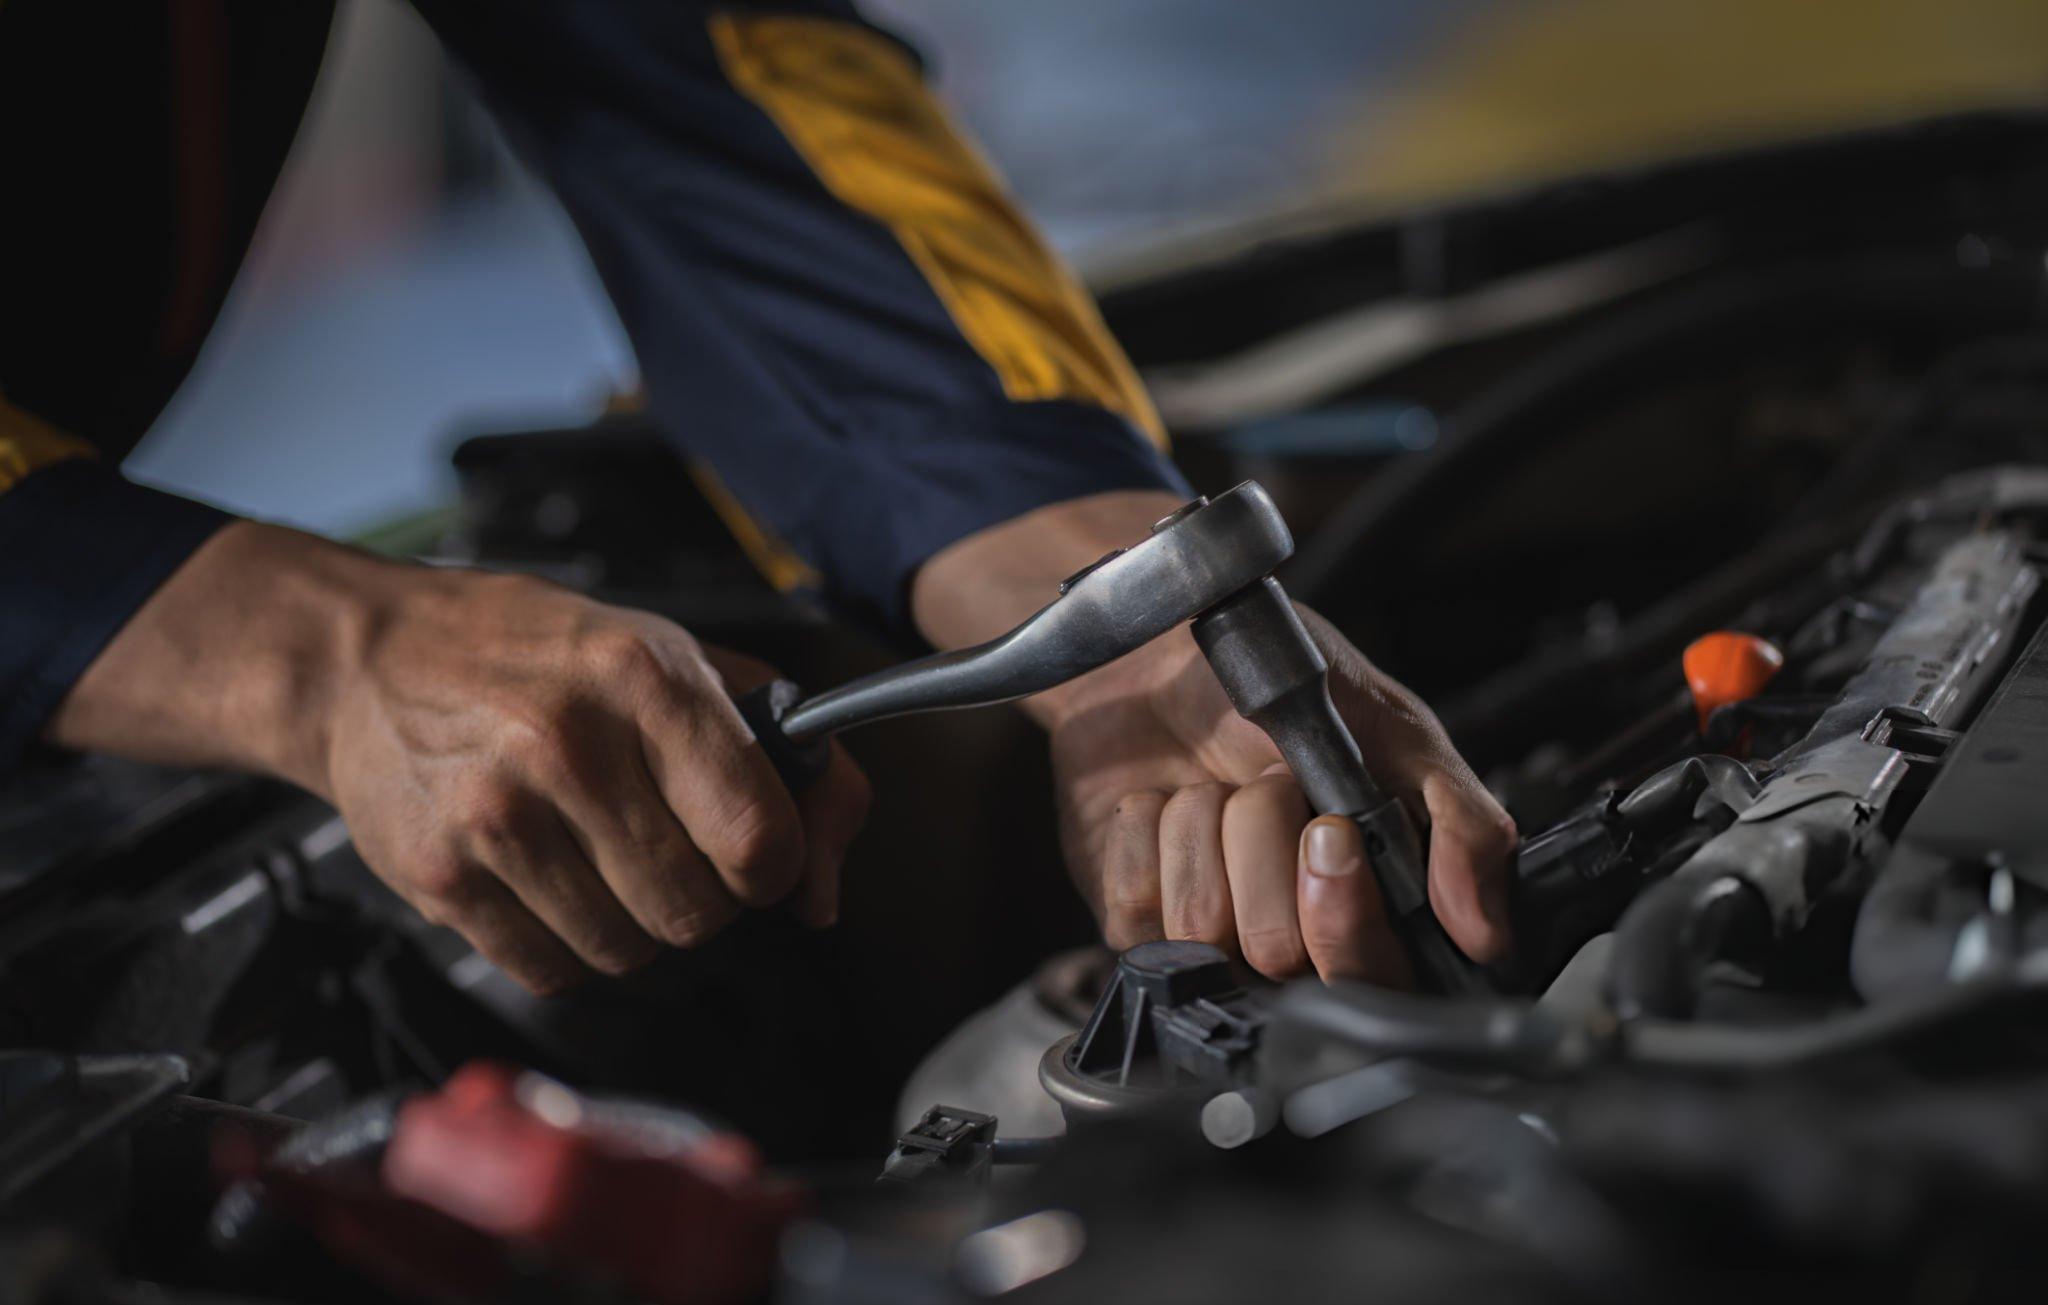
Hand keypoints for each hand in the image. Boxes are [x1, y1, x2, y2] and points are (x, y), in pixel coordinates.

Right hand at [49, 522, 870, 993]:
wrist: (371, 659)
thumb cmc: (543, 657)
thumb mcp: (683, 661)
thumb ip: (792, 761)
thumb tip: (825, 892)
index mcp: (648, 681)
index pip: (759, 838)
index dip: (775, 865)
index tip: (756, 853)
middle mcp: (571, 747)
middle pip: (697, 912)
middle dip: (704, 898)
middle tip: (670, 849)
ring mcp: (498, 816)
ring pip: (628, 952)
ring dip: (633, 924)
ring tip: (598, 854)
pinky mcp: (441, 876)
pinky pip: (552, 971)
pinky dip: (567, 945)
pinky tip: (546, 878)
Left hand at [1040, 614, 1513, 984]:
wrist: (1163, 654)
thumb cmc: (1278, 693)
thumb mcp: (1396, 731)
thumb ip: (1460, 825)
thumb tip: (1486, 933)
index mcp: (1372, 908)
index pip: (1377, 983)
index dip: (1348, 920)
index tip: (1330, 833)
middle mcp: (1290, 939)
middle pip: (1282, 959)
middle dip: (1265, 846)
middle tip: (1269, 786)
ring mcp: (1206, 937)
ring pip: (1202, 926)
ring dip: (1202, 826)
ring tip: (1212, 788)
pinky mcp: (1132, 923)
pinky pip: (1133, 906)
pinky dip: (1145, 830)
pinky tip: (1160, 803)